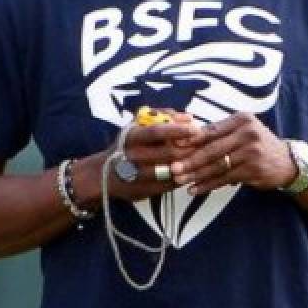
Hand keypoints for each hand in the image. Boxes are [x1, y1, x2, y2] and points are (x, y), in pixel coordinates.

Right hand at [72, 112, 196, 204]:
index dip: (178, 129)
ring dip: (189, 164)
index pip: (157, 132)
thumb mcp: (138, 124)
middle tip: (203, 144)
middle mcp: (132, 157)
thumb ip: (164, 116)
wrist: (103, 175)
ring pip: (172, 171)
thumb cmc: (128, 144)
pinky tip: (189, 170)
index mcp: (131, 137)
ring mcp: (137, 177)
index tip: (196, 128)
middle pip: (169, 153)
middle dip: (190, 148)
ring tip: (200, 156)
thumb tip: (190, 117)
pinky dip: (183, 177)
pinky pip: (170, 185)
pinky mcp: (144, 192)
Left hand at [169, 112, 299, 194]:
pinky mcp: (253, 170)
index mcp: (242, 119)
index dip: (191, 140)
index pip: (211, 130)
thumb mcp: (243, 132)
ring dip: (196, 174)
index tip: (173, 147)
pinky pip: (225, 178)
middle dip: (190, 160)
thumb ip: (220, 134)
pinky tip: (195, 189)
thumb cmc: (258, 146)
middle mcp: (248, 133)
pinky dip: (208, 185)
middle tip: (172, 168)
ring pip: (217, 165)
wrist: (287, 162)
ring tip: (180, 181)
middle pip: (212, 148)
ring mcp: (252, 151)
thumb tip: (185, 141)